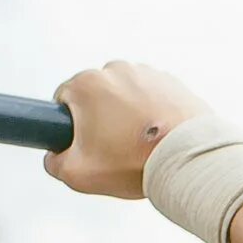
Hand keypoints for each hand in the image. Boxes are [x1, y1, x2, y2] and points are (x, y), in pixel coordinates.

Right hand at [45, 61, 212, 199]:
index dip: (71, 126)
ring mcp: (146, 72)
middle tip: (116, 148)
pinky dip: (152, 112)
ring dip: (127, 114)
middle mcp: (115, 69)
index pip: (63, 100)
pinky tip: (159, 135)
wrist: (188, 160)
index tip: (86, 144)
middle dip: (100, 119)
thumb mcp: (78, 173)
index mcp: (86, 83)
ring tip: (140, 143)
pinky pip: (152, 97)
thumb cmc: (132, 164)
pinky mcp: (171, 81)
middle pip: (96, 96)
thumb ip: (54, 163)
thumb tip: (54, 155)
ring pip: (125, 95)